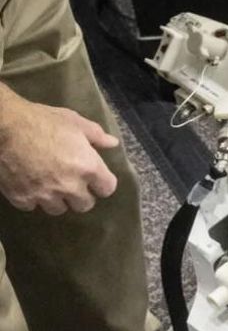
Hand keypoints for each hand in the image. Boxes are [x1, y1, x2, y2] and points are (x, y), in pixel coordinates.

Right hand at [0, 88, 119, 214]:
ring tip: (51, 185)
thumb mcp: (75, 122)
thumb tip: (113, 144)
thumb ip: (97, 136)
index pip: (107, 189)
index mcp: (87, 167)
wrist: (5, 127)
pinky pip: (33, 206)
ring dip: (57, 199)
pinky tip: (31, 184)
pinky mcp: (22, 199)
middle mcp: (69, 186)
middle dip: (81, 195)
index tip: (97, 179)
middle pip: (84, 205)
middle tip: (74, 183)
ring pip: (58, 209)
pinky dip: (33, 198)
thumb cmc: (43, 121)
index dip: (103, 183)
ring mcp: (44, 195)